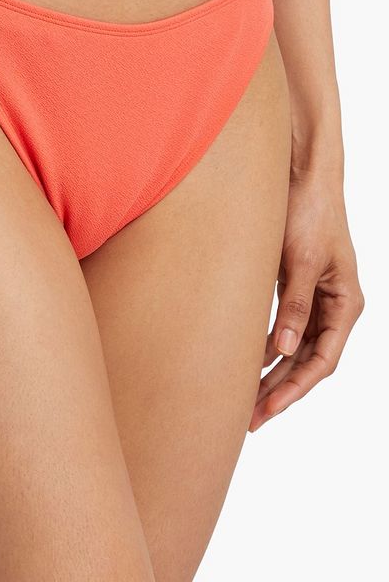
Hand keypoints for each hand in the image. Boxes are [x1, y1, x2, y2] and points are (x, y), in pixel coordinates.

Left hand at [249, 168, 363, 430]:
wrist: (301, 171)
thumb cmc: (308, 210)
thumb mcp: (301, 259)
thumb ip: (294, 303)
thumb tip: (282, 349)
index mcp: (345, 303)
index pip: (322, 360)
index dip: (295, 388)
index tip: (268, 409)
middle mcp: (333, 305)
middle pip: (307, 360)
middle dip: (280, 390)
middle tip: (250, 418)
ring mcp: (315, 295)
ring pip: (294, 346)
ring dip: (271, 371)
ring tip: (244, 399)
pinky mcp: (294, 283)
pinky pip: (283, 325)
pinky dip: (266, 344)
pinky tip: (244, 360)